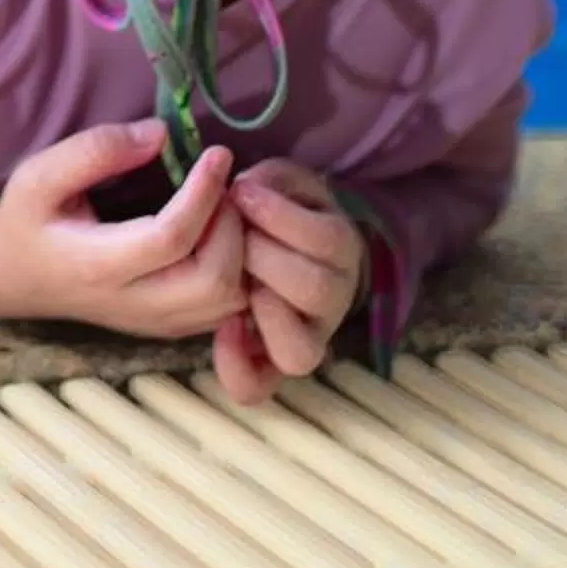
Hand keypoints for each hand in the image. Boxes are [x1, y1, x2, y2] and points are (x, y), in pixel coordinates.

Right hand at [0, 121, 248, 339]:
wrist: (11, 276)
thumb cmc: (26, 219)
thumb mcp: (40, 174)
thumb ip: (96, 150)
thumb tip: (161, 134)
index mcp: (97, 265)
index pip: (171, 238)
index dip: (204, 194)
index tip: (217, 153)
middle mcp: (132, 304)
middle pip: (213, 281)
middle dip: (232, 227)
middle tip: (227, 185)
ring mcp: (154, 323)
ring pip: (228, 303)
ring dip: (241, 251)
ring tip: (227, 208)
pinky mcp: (168, 328)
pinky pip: (226, 311)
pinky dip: (240, 272)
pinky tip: (222, 234)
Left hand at [212, 158, 365, 404]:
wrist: (271, 246)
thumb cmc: (275, 208)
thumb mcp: (279, 180)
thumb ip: (269, 181)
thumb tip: (246, 193)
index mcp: (342, 248)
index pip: (326, 240)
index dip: (277, 215)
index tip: (241, 192)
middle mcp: (334, 301)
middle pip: (313, 291)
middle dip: (263, 257)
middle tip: (238, 237)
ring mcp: (306, 338)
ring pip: (298, 353)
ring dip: (264, 314)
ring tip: (240, 284)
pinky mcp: (268, 363)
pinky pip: (257, 387)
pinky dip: (237, 368)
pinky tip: (224, 328)